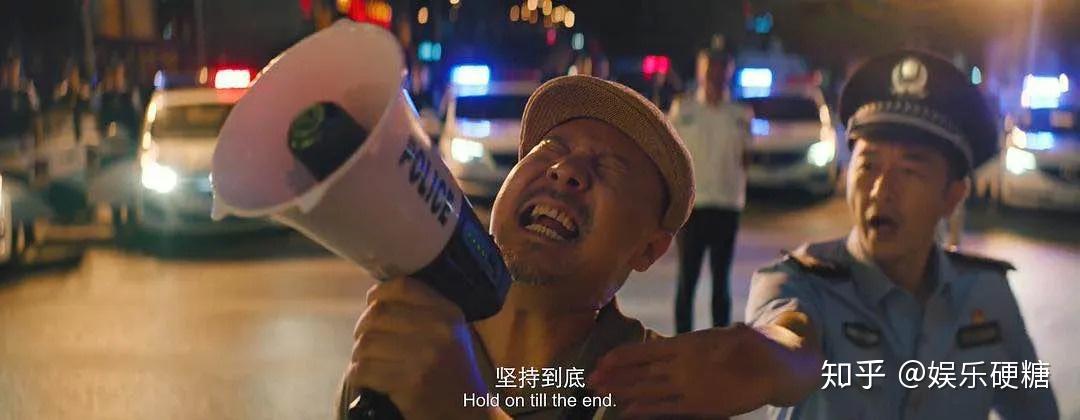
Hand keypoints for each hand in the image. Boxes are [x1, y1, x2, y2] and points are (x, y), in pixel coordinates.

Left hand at [346, 277, 503, 419]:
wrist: (468, 411)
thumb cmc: (453, 370)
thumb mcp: (451, 332)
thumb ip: (423, 311)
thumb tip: (377, 299)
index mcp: (448, 313)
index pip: (403, 287)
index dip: (379, 293)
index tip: (372, 304)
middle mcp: (438, 330)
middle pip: (377, 314)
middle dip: (362, 329)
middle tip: (364, 342)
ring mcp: (424, 356)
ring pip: (366, 343)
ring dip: (358, 355)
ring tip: (366, 362)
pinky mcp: (409, 382)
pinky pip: (364, 370)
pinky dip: (357, 375)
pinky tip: (364, 378)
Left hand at [588, 324, 775, 417]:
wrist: (775, 365)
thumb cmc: (745, 346)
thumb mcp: (715, 336)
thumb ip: (688, 347)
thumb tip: (667, 351)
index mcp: (687, 344)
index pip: (644, 350)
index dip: (620, 357)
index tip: (600, 361)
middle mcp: (684, 366)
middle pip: (640, 372)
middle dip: (613, 377)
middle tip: (589, 381)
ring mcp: (691, 388)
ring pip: (647, 391)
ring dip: (621, 392)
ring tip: (600, 394)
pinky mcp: (700, 407)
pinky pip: (665, 409)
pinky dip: (643, 409)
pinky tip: (626, 411)